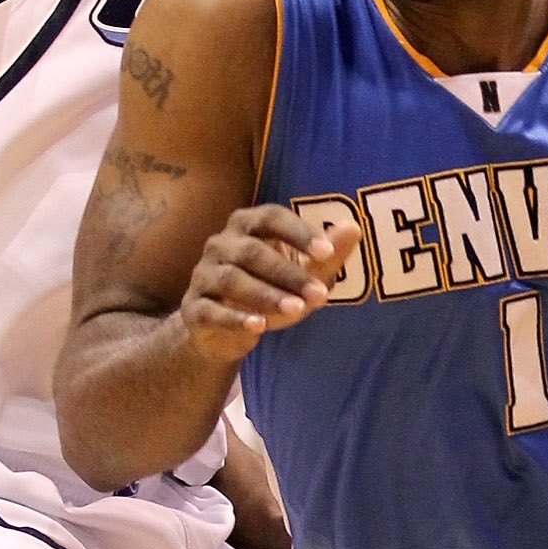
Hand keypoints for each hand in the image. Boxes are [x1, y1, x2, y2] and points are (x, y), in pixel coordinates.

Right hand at [182, 205, 362, 366]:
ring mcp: (203, 275)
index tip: (327, 252)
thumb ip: (327, 256)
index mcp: (247, 225)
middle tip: (319, 294)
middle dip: (289, 274)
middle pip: (253, 252)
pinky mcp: (193, 308)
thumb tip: (353, 227)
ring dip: (266, 295)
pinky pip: (211, 310)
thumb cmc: (269, 292)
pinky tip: (258, 326)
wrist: (225, 331)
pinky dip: (234, 318)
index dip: (298, 233)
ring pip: (232, 280)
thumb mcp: (302, 275)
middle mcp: (220, 244)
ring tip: (296, 310)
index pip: (271, 217)